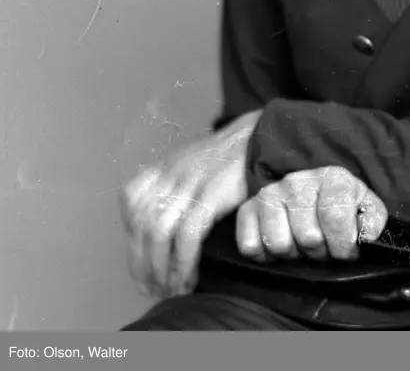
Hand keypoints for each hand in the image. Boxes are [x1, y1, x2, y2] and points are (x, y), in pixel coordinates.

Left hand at [119, 110, 260, 300]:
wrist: (259, 137)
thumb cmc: (229, 157)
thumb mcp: (192, 161)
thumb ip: (172, 186)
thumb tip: (157, 223)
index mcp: (164, 165)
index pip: (131, 205)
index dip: (132, 240)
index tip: (140, 266)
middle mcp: (171, 172)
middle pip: (142, 224)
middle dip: (142, 264)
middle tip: (151, 289)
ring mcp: (190, 182)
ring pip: (159, 234)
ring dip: (161, 270)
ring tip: (170, 291)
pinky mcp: (211, 194)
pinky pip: (187, 236)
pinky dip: (183, 264)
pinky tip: (188, 280)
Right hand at [234, 166, 387, 263]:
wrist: (315, 197)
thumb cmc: (343, 209)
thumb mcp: (366, 210)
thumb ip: (372, 222)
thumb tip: (366, 236)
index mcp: (332, 178)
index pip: (335, 217)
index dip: (343, 245)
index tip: (346, 252)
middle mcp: (298, 180)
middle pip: (307, 236)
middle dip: (319, 252)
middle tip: (323, 247)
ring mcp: (271, 193)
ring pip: (279, 244)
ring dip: (293, 254)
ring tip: (302, 246)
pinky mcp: (248, 209)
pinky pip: (250, 246)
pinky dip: (265, 256)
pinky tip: (282, 244)